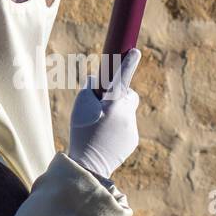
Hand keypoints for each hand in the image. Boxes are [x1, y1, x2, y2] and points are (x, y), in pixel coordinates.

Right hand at [68, 49, 140, 180]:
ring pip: (127, 112)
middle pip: (128, 95)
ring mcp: (132, 127)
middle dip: (119, 97)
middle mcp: (126, 113)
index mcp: (112, 102)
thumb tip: (98, 80)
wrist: (89, 164)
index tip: (136, 51)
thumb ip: (90, 89)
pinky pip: (127, 127)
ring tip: (100, 129)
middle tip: (103, 107)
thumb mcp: (79, 107)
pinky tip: (106, 139)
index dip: (129, 63)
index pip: (121, 77)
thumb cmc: (81, 132)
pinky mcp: (133, 139)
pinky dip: (119, 130)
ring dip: (116, 116)